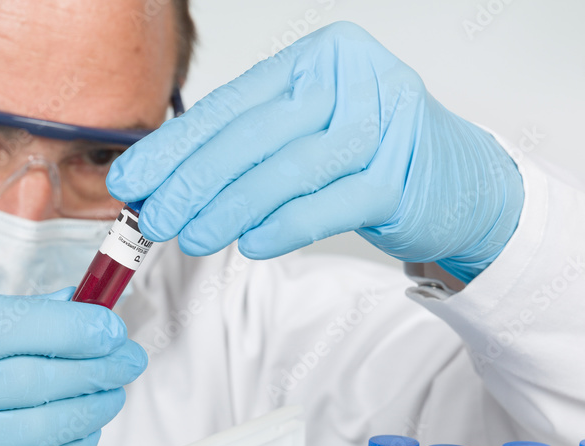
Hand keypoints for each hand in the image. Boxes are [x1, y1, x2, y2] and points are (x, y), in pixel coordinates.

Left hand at [107, 21, 523, 282]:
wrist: (456, 181)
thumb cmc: (366, 155)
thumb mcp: (301, 134)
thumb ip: (240, 151)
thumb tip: (159, 187)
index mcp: (316, 59)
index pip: (229, 106)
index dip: (174, 149)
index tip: (132, 181)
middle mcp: (352, 80)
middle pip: (253, 137)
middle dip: (194, 183)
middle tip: (156, 219)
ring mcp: (383, 125)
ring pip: (286, 171)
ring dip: (230, 210)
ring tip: (192, 238)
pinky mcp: (402, 178)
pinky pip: (329, 206)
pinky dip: (285, 226)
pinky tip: (252, 244)